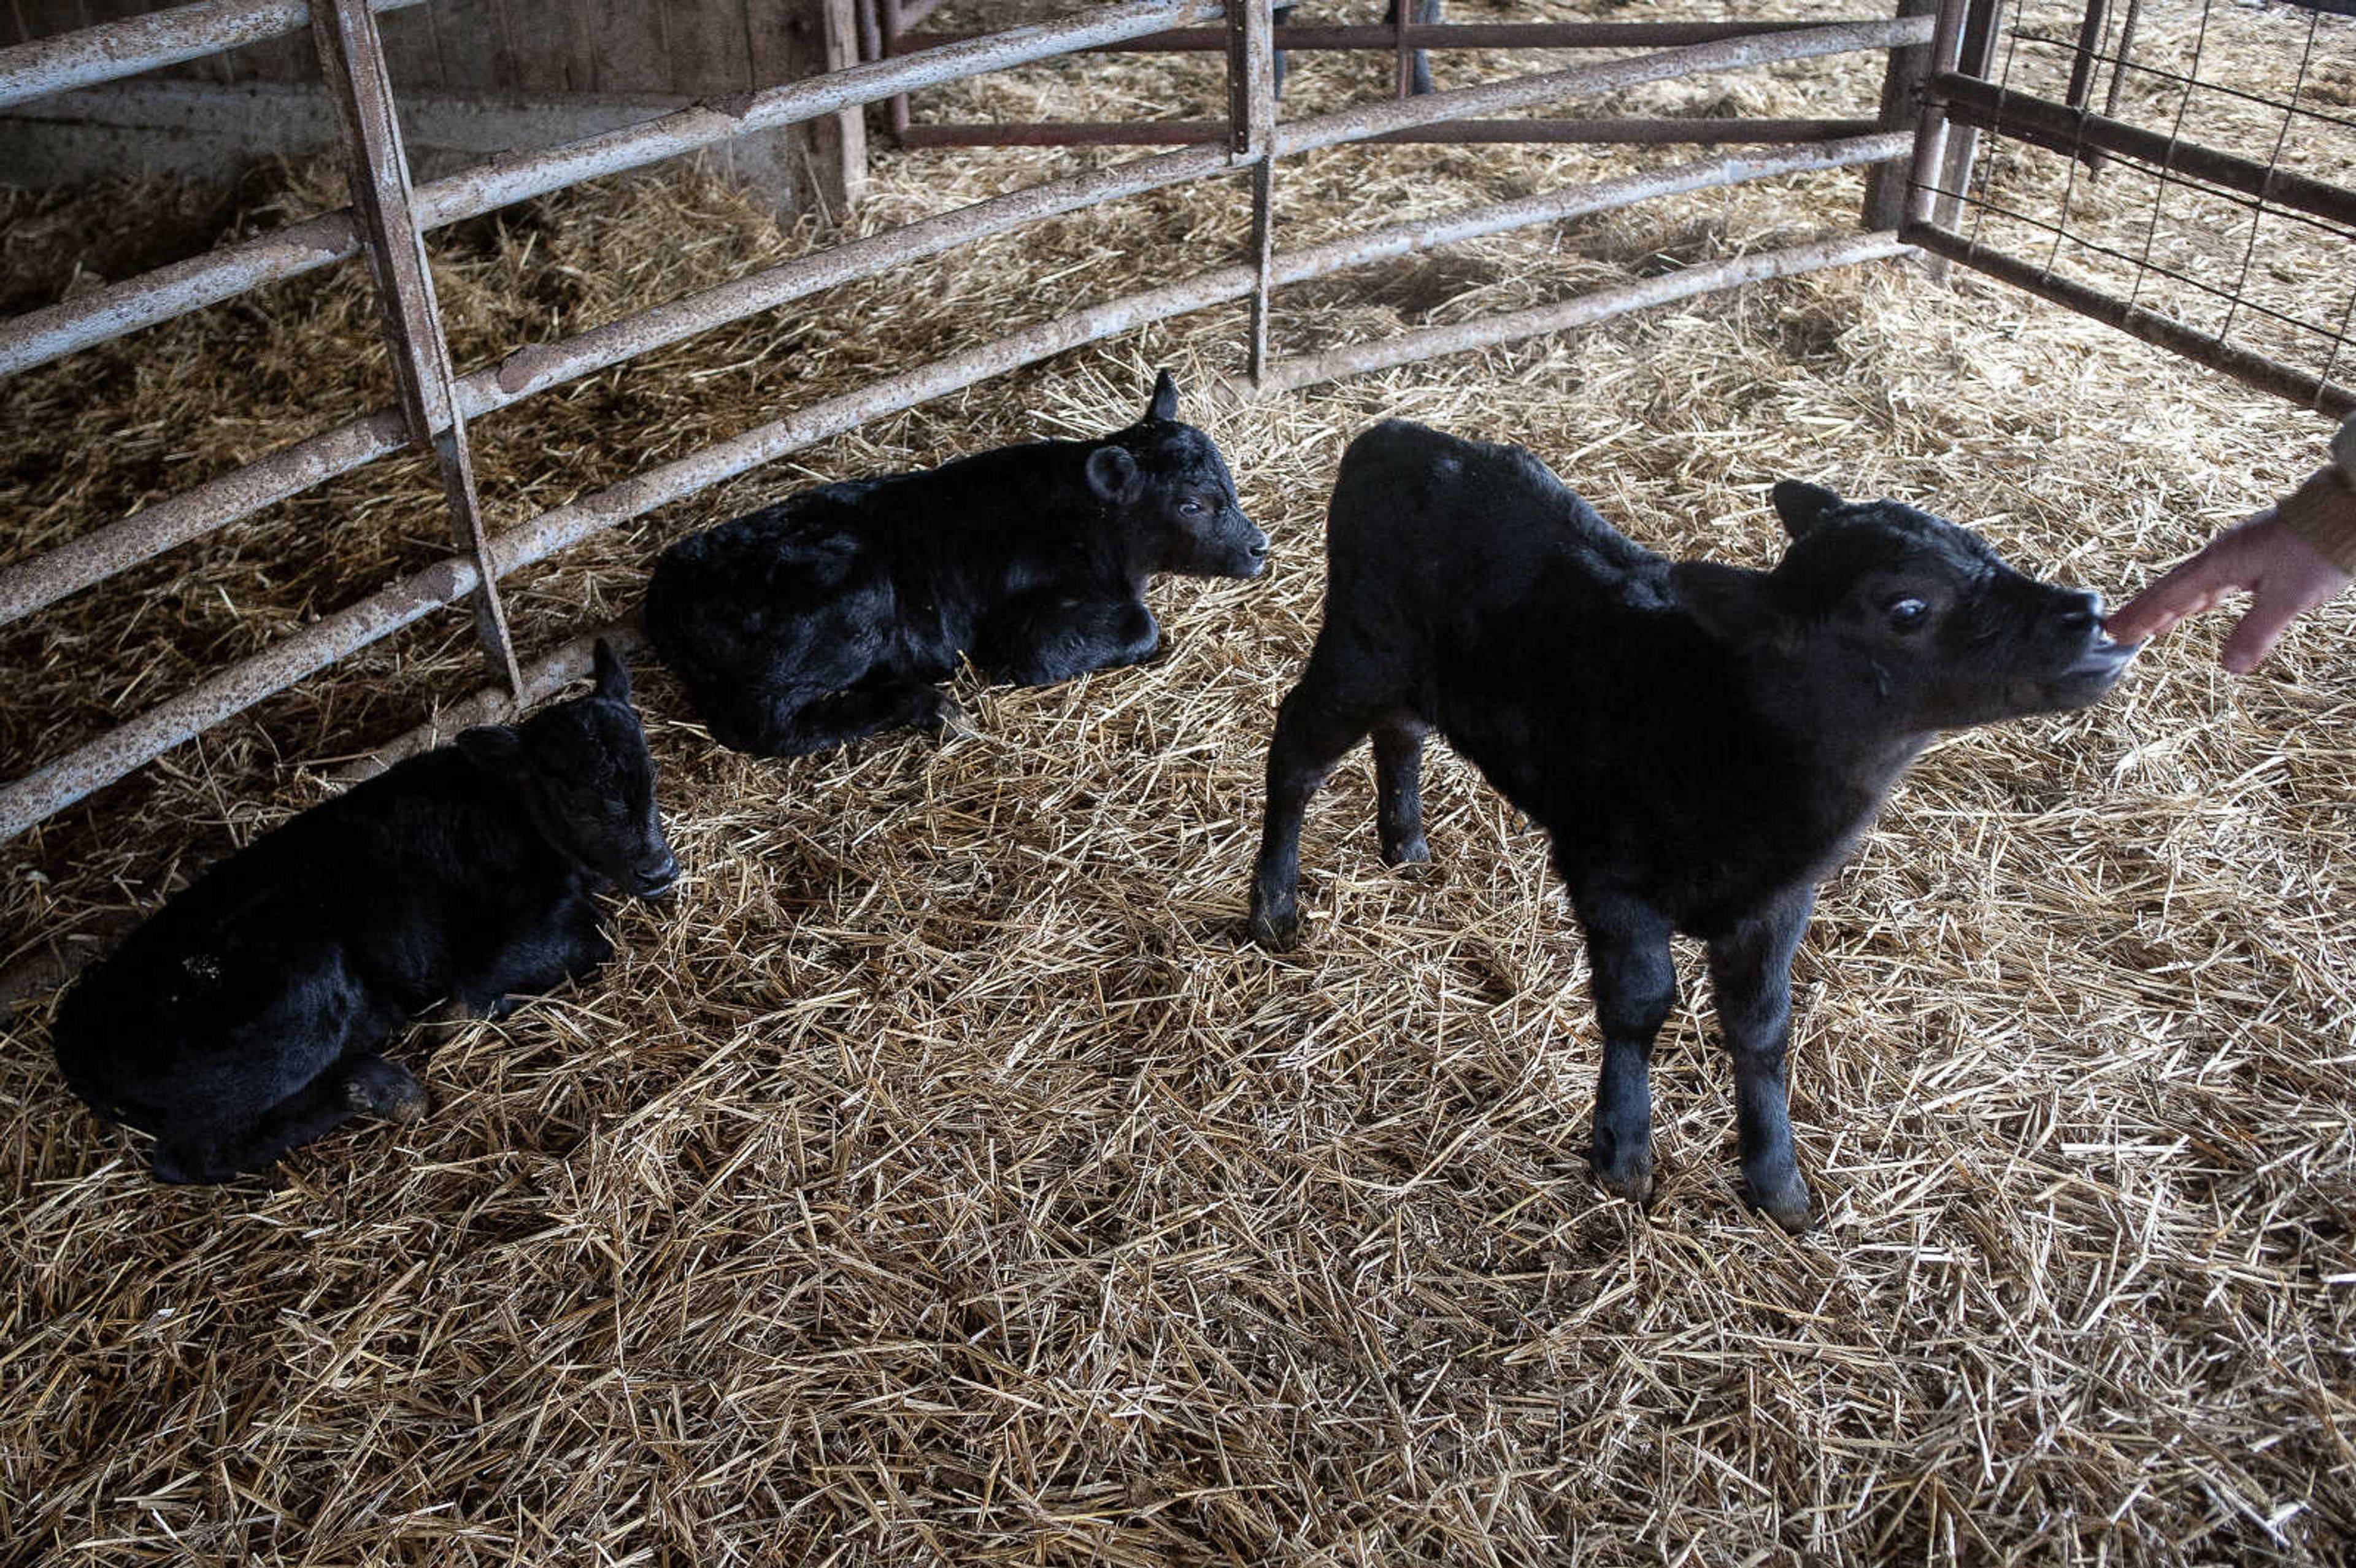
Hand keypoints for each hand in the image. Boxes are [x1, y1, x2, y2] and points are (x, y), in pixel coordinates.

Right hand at [2106, 510, 2353, 673]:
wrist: (2348, 511)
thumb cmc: (2319, 548)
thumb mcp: (2289, 597)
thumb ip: (2257, 632)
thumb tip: (2231, 668)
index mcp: (2220, 564)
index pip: (2170, 596)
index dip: (2142, 617)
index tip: (2115, 632)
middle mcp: (2222, 557)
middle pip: (2172, 589)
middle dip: (2144, 612)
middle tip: (2115, 631)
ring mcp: (2237, 556)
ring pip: (2191, 587)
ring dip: (2167, 607)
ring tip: (2146, 625)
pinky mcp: (2254, 557)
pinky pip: (2212, 584)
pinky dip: (2194, 600)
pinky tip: (2194, 607)